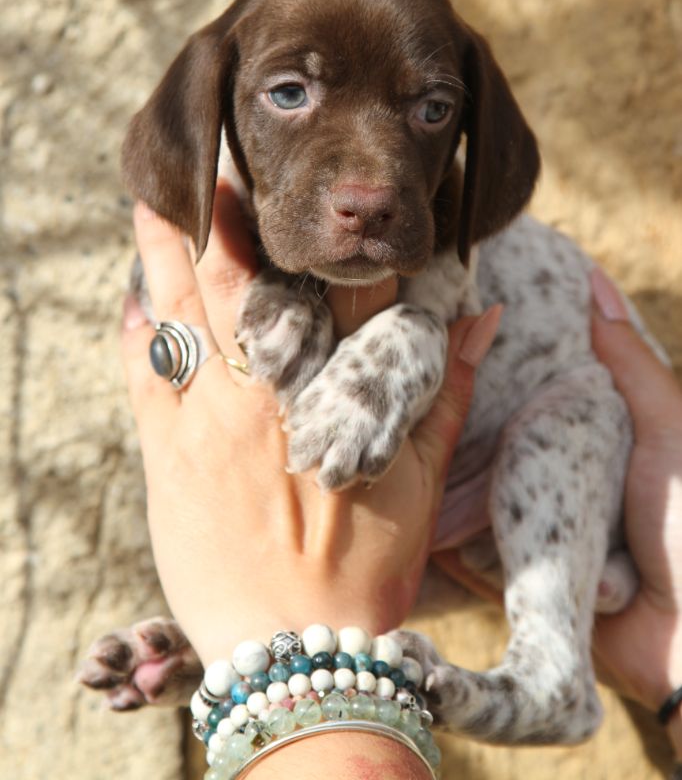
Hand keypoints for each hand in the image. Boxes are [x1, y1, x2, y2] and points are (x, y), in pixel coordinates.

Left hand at [122, 180, 500, 664]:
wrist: (294, 647)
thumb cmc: (364, 566)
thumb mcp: (422, 479)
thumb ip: (449, 390)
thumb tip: (480, 314)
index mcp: (338, 390)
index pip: (328, 282)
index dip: (313, 225)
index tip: (297, 181)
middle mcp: (269, 392)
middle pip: (240, 279)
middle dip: (222, 214)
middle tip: (207, 160)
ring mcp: (209, 419)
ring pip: (180, 311)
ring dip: (165, 252)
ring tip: (156, 199)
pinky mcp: (166, 454)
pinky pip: (142, 372)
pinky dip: (137, 327)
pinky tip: (133, 295)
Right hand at [433, 266, 681, 754]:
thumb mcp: (665, 429)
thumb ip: (631, 364)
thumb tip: (594, 281)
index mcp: (588, 438)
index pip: (529, 388)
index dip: (493, 357)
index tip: (448, 318)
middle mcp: (552, 477)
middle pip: (491, 437)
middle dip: (452, 413)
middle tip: (399, 375)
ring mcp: (531, 528)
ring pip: (469, 491)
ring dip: (437, 472)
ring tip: (387, 429)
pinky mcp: (513, 576)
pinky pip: (464, 552)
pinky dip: (437, 534)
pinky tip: (398, 500)